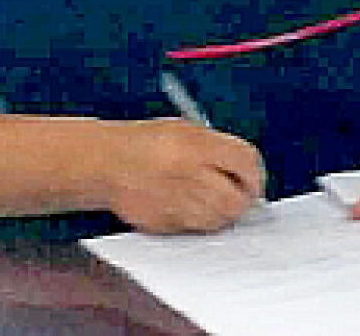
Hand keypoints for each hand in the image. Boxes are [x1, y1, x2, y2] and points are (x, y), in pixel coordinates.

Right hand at [96, 119, 264, 232]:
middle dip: (243, 201)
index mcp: (198, 145)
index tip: (254, 181)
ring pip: (218, 219)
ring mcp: (175, 201)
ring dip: (221, 214)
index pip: (246, 162)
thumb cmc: (147, 143)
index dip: (255, 175)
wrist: (104, 162)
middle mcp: (189, 173)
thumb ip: (219, 148)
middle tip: (240, 198)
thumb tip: (248, 172)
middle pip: (237, 199)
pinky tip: (186, 207)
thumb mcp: (187, 130)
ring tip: (210, 202)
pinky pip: (194, 229)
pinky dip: (197, 223)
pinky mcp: (162, 223)